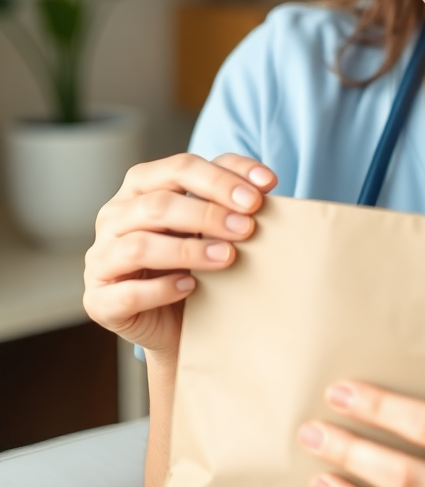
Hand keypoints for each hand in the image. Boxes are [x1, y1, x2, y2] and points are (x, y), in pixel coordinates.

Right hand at [83, 152, 276, 359]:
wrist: (177, 319)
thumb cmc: (195, 257)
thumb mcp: (211, 220)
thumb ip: (230, 196)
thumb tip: (264, 184)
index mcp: (141, 185)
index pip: (179, 167)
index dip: (221, 177)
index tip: (263, 192)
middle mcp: (114, 216)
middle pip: (158, 205)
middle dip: (209, 213)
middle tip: (248, 228)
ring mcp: (100, 258)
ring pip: (138, 246)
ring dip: (189, 251)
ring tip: (228, 257)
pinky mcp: (99, 300)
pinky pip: (128, 293)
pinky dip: (163, 289)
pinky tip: (191, 287)